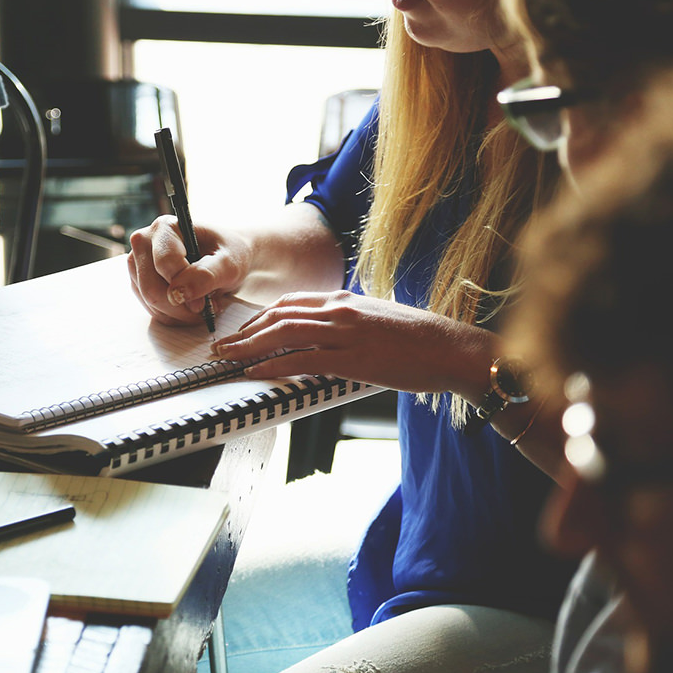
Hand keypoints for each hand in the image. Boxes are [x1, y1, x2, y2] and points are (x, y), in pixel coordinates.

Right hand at [127, 215, 250, 326]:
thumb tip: (179, 293)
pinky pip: (151, 309)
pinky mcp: (139, 282)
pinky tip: (190, 307)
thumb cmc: (229, 254)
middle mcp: (145, 242)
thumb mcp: (229, 263)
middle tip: (205, 308)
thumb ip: (206, 275)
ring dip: (178, 313)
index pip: (165, 264)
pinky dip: (173, 315)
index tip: (205, 302)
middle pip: (151, 288)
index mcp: (165, 227)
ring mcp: (138, 263)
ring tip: (202, 304)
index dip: (186, 287)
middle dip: (181, 306)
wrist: (226, 257)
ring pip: (150, 302)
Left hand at [210, 290, 492, 394]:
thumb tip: (328, 336)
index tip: (242, 330)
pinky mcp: (352, 357)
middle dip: (245, 331)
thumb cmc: (420, 340)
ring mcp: (345, 332)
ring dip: (249, 346)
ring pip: (283, 334)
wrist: (451, 348)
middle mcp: (340, 310)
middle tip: (222, 346)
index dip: (260, 317)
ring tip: (227, 358)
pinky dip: (273, 365)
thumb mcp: (377, 319)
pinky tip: (255, 372)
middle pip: (279, 315)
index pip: (290, 303)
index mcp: (345, 299)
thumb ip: (349, 323)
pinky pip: (302, 360)